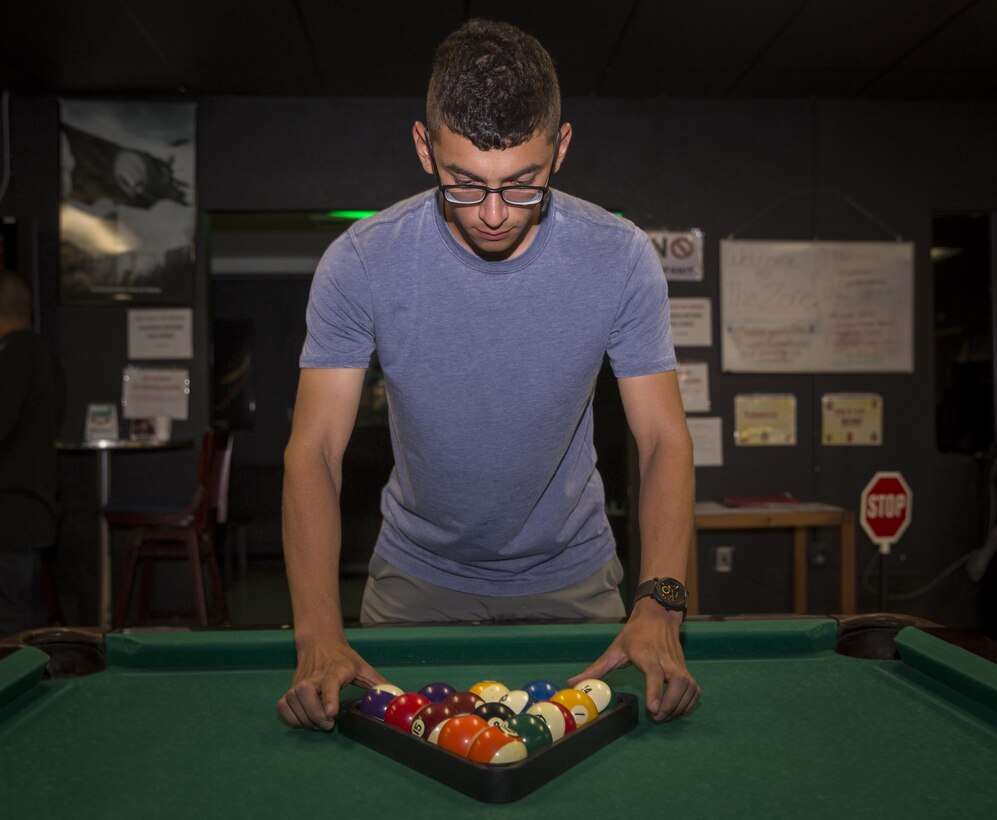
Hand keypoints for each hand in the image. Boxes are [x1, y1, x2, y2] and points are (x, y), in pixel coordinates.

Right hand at [277, 638, 385, 730]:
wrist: (320, 643)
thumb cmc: (343, 659)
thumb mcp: (362, 667)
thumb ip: (378, 683)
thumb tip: (396, 696)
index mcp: (336, 670)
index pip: (330, 683)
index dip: (329, 698)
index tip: (331, 714)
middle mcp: (315, 676)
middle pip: (305, 694)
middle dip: (314, 714)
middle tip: (328, 724)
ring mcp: (299, 682)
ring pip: (292, 701)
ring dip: (304, 718)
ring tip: (319, 722)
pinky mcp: (290, 689)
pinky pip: (282, 706)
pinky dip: (291, 717)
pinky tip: (304, 719)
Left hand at [567, 600, 699, 720]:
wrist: (658, 616)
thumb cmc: (635, 634)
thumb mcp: (614, 650)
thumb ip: (595, 670)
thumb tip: (572, 683)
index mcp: (647, 655)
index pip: (655, 674)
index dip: (656, 692)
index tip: (653, 709)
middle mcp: (667, 660)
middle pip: (678, 683)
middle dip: (670, 705)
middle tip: (656, 717)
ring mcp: (680, 665)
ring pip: (689, 687)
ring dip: (679, 706)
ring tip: (664, 716)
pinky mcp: (687, 670)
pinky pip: (694, 690)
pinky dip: (688, 703)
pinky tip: (675, 709)